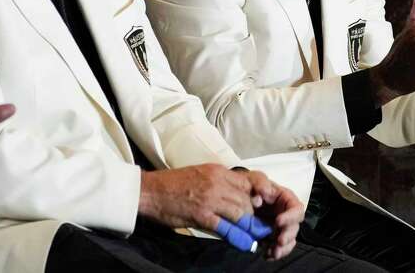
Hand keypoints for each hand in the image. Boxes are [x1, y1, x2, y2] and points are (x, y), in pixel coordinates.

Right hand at [138, 165, 301, 257]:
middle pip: (247, 199)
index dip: (260, 196)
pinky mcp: (201, 215)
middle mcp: (216, 182)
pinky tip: (246, 244)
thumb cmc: (171, 184)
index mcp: (217, 171)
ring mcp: (209, 199)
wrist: (149, 191)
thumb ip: (218, 182)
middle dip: (256, 214)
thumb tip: (234, 194)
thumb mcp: (199, 174)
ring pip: (241, 213)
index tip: (265, 206)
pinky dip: (239, 237)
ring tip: (257, 235)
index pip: (249, 182)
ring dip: (250, 226)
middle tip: (262, 226)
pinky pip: (226, 227)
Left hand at [252, 183, 303, 259]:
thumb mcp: (254, 178)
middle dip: (288, 235)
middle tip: (279, 241)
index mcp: (286, 199)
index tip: (278, 221)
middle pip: (294, 227)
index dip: (291, 216)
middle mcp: (286, 214)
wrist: (237, 195)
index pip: (296, 209)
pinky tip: (267, 255)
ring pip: (288, 240)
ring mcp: (280, 227)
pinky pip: (277, 247)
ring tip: (273, 252)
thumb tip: (263, 194)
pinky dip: (274, 252)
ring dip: (283, 248)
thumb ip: (260, 182)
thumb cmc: (249, 184)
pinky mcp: (272, 236)